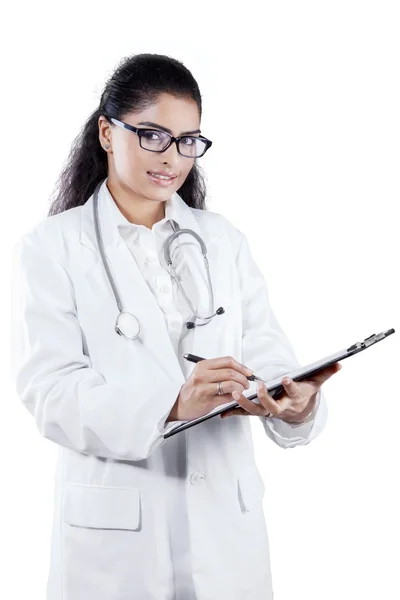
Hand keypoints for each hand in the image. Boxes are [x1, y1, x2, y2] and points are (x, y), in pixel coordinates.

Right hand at [166, 356, 252, 421]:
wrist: (180, 404)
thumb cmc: (193, 389)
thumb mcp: (202, 374)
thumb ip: (218, 370)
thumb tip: (240, 369)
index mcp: (202, 366)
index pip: (227, 361)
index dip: (241, 366)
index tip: (248, 372)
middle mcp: (202, 375)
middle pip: (230, 372)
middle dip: (243, 378)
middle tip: (246, 382)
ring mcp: (204, 388)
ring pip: (230, 384)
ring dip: (240, 387)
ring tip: (241, 390)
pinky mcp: (207, 401)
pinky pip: (227, 397)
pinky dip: (235, 396)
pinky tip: (235, 396)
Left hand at [220, 362, 341, 420]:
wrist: (299, 411)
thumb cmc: (305, 393)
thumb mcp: (316, 382)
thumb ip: (326, 373)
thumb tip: (339, 364)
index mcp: (294, 397)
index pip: (293, 391)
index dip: (290, 386)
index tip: (286, 378)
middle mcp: (280, 406)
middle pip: (272, 407)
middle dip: (264, 398)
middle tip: (257, 387)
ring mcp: (268, 410)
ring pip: (255, 411)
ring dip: (244, 403)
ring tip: (234, 393)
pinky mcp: (258, 411)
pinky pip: (245, 413)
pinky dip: (234, 412)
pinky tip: (222, 411)